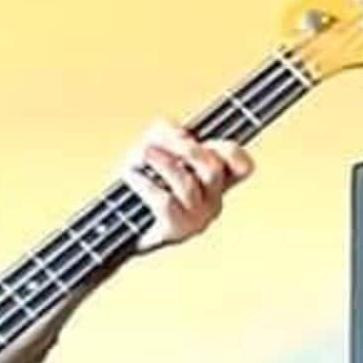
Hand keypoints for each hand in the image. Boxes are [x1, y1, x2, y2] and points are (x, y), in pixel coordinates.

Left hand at [122, 123, 247, 251]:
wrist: (119, 227)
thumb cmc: (142, 184)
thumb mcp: (153, 149)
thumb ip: (165, 132)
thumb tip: (178, 134)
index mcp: (218, 182)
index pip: (243, 166)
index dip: (228, 150)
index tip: (201, 140)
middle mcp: (213, 201)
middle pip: (212, 168)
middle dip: (184, 149)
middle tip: (159, 143)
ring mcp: (197, 218)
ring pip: (187, 184)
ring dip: (163, 163)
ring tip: (143, 153)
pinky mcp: (176, 230)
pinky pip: (166, 203)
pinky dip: (146, 184)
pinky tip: (132, 175)